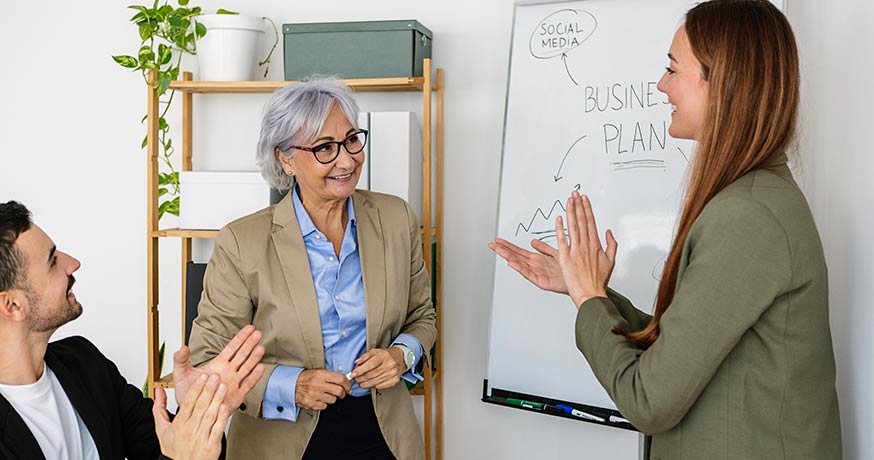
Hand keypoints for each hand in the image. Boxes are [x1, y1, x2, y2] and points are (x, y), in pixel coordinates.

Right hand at [153, 374, 227, 459]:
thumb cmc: (173, 449)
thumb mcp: (161, 429)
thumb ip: (159, 408)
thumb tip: (159, 391)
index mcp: (179, 424)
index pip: (188, 402)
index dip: (196, 388)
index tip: (203, 377)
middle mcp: (190, 429)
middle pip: (201, 406)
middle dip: (208, 389)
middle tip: (215, 376)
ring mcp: (202, 437)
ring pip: (210, 415)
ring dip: (217, 399)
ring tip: (222, 386)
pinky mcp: (211, 445)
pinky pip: (217, 429)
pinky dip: (222, 418)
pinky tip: (225, 407)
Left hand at [174, 325, 265, 411]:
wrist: (192, 413)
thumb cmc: (188, 394)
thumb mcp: (181, 375)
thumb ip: (181, 360)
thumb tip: (182, 348)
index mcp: (217, 364)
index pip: (232, 348)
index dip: (241, 338)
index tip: (249, 328)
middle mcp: (228, 372)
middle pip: (242, 355)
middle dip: (250, 344)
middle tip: (258, 333)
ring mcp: (234, 383)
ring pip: (247, 367)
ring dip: (254, 358)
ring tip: (261, 348)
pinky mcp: (237, 396)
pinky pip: (247, 384)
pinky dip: (254, 377)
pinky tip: (260, 368)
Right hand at [295, 370, 351, 410]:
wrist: (291, 386)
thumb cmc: (306, 379)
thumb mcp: (318, 372)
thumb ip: (331, 376)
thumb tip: (345, 380)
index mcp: (322, 375)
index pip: (341, 379)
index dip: (348, 384)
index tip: (348, 387)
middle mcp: (319, 384)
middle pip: (339, 391)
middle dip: (343, 393)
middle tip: (341, 394)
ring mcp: (315, 395)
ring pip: (333, 400)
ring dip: (332, 398)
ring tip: (326, 395)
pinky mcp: (311, 403)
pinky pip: (324, 406)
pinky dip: (323, 404)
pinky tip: (319, 399)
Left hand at [350, 347, 405, 389]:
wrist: (401, 358)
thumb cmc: (386, 355)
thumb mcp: (375, 351)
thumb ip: (365, 356)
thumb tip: (357, 363)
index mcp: (384, 356)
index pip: (371, 364)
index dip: (360, 370)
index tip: (353, 374)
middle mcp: (390, 365)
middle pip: (372, 374)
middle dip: (361, 378)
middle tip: (355, 379)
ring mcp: (393, 373)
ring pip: (375, 381)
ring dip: (365, 383)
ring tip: (360, 382)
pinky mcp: (394, 380)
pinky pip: (380, 386)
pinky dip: (373, 385)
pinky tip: (370, 383)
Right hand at [489, 238, 567, 293]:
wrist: (580, 280)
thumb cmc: (569, 270)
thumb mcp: (555, 254)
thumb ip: (544, 248)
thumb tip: (533, 241)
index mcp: (537, 259)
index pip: (518, 251)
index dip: (508, 245)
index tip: (498, 240)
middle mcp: (535, 266)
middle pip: (515, 256)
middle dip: (503, 250)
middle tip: (492, 245)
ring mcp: (537, 274)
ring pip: (519, 264)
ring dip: (508, 257)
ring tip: (499, 251)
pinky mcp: (541, 281)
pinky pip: (529, 274)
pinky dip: (520, 269)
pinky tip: (512, 263)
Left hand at [555, 191, 617, 307]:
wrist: (591, 293)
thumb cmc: (599, 281)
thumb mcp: (610, 261)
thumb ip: (611, 245)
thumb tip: (609, 232)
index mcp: (596, 245)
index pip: (591, 222)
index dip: (587, 209)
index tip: (584, 199)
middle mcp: (586, 245)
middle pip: (582, 221)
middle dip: (578, 205)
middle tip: (575, 193)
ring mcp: (576, 250)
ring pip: (573, 227)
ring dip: (571, 212)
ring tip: (569, 200)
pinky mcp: (566, 258)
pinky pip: (562, 240)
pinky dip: (560, 229)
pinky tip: (559, 218)